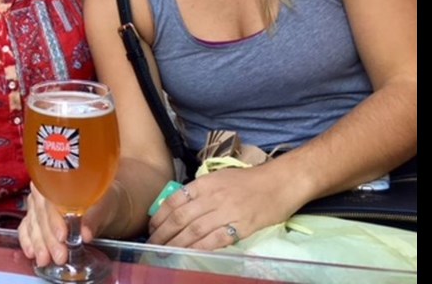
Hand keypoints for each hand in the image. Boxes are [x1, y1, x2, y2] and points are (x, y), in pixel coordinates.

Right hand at [18, 183, 108, 267]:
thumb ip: (93, 218)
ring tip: (45, 260)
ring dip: (39, 244)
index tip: (62, 236)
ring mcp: (36, 204)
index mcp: (59, 179)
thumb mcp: (102, 205)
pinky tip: (31, 253)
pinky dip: (27, 241)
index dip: (54, 219)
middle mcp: (43, 190)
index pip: (51, 198)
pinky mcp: (34, 217)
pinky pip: (25, 228)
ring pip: (33, 223)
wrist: (100, 204)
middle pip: (40, 214)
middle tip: (59, 256)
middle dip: (48, 238)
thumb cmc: (101, 200)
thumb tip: (86, 234)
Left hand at [148, 166, 295, 249]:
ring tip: (166, 252)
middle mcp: (212, 197)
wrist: (280, 182)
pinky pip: (216, 239)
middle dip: (163, 233)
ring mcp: (227, 211)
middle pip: (180, 217)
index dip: (159, 216)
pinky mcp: (242, 226)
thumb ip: (199, 191)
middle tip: (153, 245)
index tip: (151, 228)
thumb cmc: (248, 181)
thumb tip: (178, 206)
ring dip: (177, 243)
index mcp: (205, 183)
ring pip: (194, 230)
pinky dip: (199, 248)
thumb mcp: (218, 178)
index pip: (174, 200)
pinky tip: (189, 254)